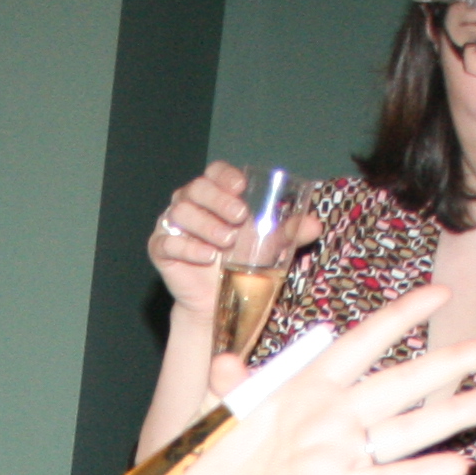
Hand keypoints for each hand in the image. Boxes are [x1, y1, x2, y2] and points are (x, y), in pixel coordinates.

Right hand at [146, 161, 318, 315]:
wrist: (219, 302)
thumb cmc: (241, 264)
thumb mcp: (269, 246)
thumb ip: (289, 233)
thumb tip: (315, 224)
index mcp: (215, 195)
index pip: (214, 172)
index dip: (225, 175)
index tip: (241, 186)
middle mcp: (190, 205)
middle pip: (195, 188)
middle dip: (217, 200)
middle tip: (239, 218)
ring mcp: (172, 226)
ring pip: (180, 213)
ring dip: (205, 225)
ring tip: (226, 242)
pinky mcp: (160, 250)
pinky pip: (167, 243)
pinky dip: (187, 248)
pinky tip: (206, 257)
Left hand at [155, 288, 475, 474]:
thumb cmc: (208, 473)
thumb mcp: (214, 416)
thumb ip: (230, 386)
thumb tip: (227, 362)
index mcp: (306, 388)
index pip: (362, 343)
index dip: (401, 317)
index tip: (441, 294)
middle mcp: (331, 418)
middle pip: (404, 381)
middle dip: (457, 361)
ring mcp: (336, 455)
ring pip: (408, 429)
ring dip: (457, 413)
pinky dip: (418, 474)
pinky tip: (458, 466)